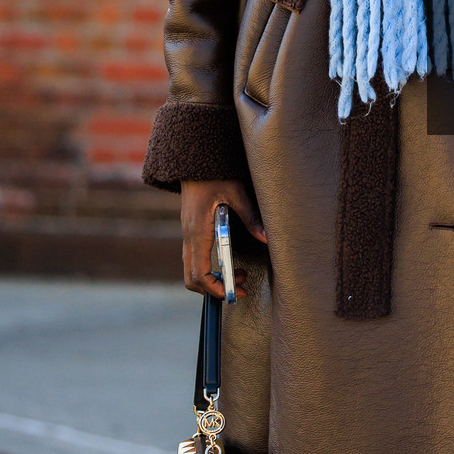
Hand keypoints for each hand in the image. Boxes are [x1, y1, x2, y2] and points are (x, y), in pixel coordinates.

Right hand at [179, 177, 266, 298]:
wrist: (193, 161)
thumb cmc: (214, 175)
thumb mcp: (236, 193)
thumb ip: (250, 216)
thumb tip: (266, 237)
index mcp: (198, 232)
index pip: (199, 273)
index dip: (216, 288)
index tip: (236, 291)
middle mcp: (188, 237)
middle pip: (191, 278)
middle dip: (215, 289)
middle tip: (242, 285)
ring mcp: (187, 235)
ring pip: (191, 270)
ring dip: (213, 279)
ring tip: (240, 274)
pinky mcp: (190, 232)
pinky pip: (194, 259)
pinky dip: (209, 269)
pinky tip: (228, 262)